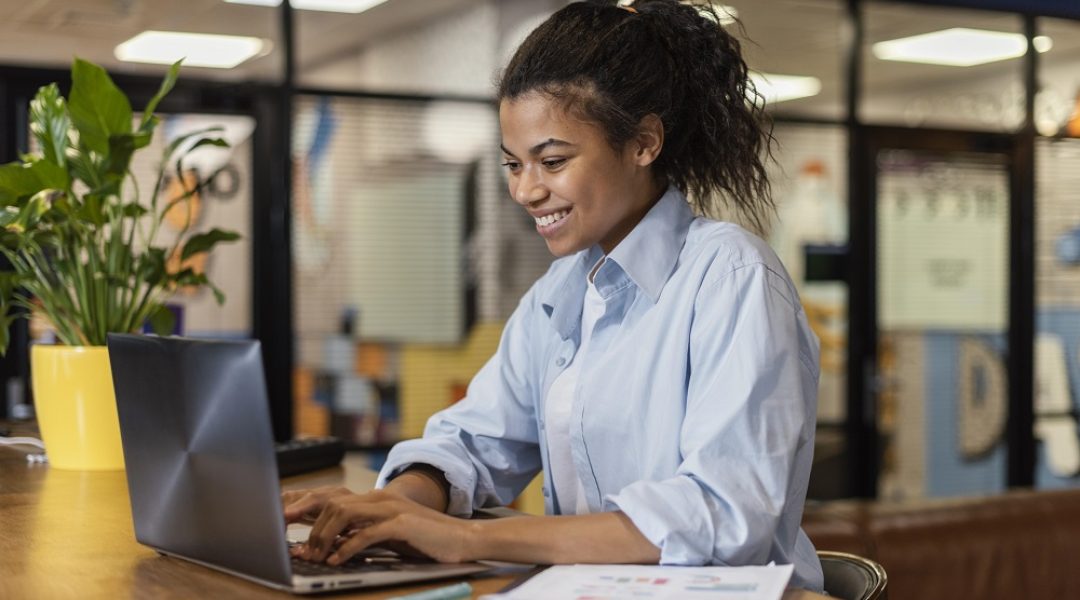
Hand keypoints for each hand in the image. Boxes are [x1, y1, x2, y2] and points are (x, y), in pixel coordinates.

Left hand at [290, 488, 476, 564]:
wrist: (463, 539)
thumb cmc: (427, 540)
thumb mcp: (389, 536)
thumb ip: (363, 535)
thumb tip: (333, 546)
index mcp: (376, 499)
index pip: (334, 499)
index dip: (308, 512)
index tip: (289, 529)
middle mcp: (381, 498)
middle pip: (332, 504)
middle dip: (310, 527)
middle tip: (301, 551)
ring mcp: (391, 508)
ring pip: (344, 513)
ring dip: (325, 537)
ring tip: (317, 557)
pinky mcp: (402, 523)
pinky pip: (366, 533)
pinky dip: (347, 547)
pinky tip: (338, 560)